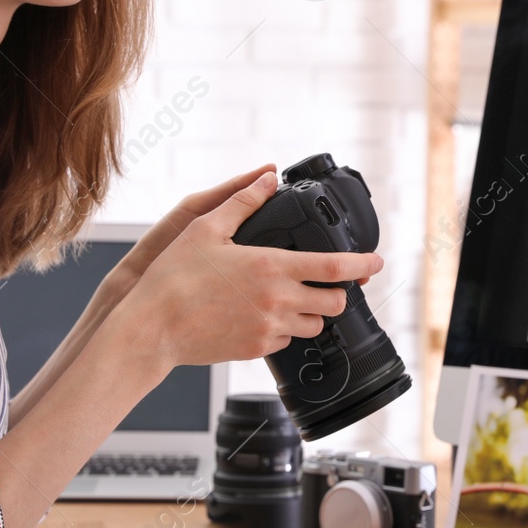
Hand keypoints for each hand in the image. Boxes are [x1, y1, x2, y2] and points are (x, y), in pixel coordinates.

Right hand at [111, 170, 384, 371]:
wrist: (151, 327)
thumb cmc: (173, 276)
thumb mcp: (206, 226)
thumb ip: (243, 201)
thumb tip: (267, 178)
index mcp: (272, 266)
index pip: (335, 268)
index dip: (363, 265)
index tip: (376, 262)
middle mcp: (277, 300)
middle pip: (334, 303)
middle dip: (338, 292)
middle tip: (328, 283)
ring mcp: (268, 328)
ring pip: (314, 326)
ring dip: (312, 312)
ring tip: (293, 297)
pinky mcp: (255, 349)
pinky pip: (286, 341)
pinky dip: (285, 329)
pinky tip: (266, 315)